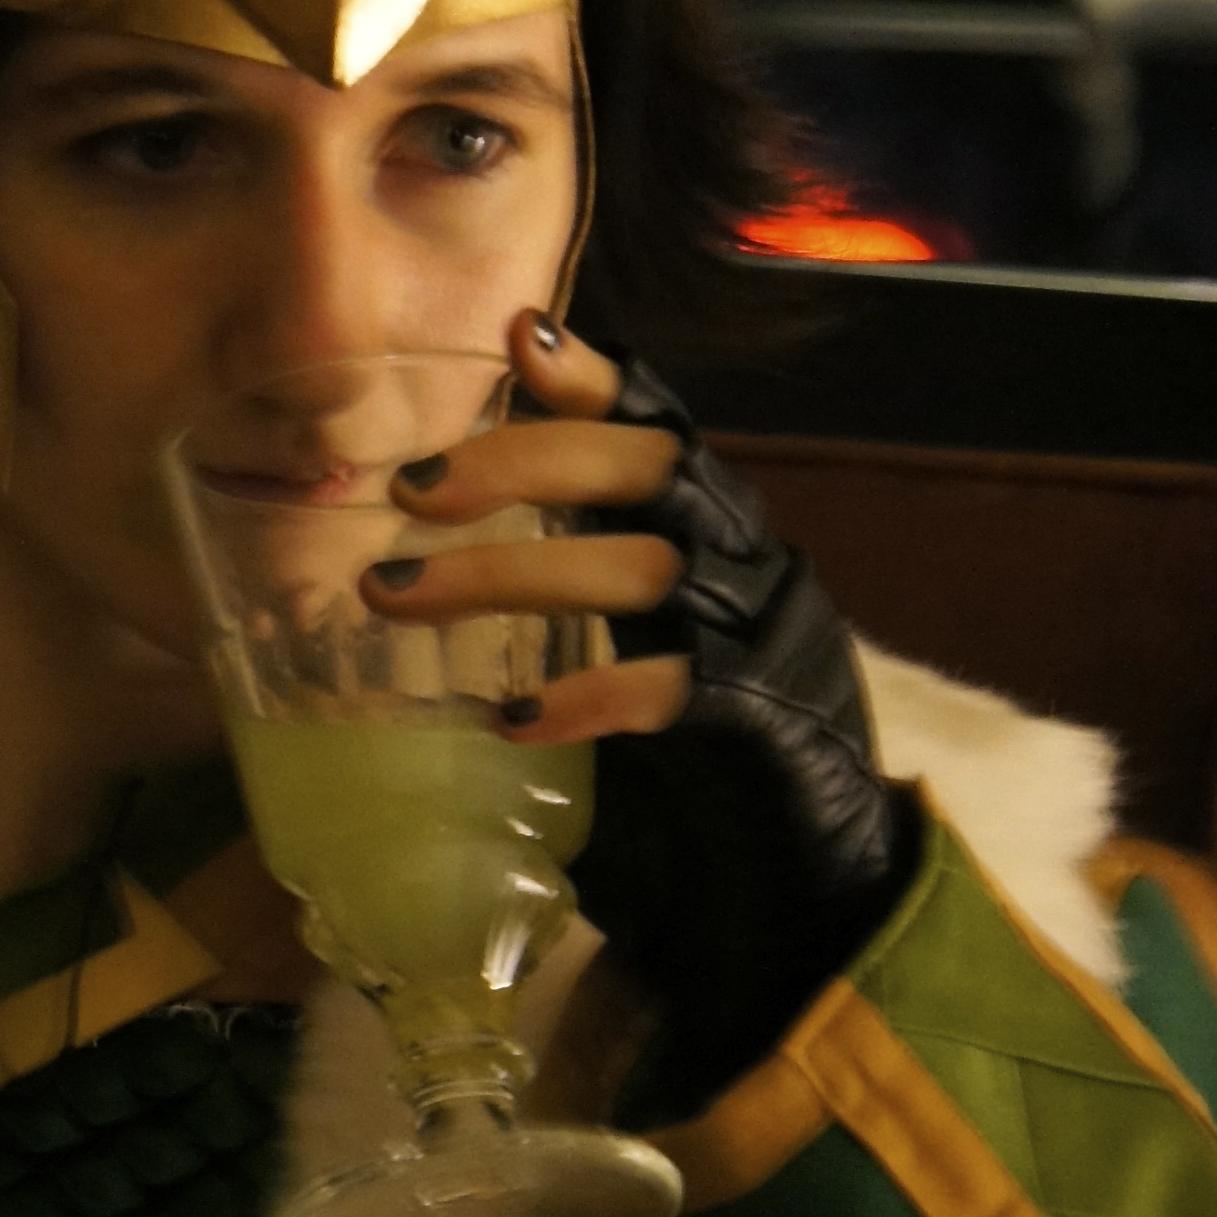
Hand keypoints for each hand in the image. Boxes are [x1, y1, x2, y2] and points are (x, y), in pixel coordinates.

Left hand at [364, 315, 920, 1118]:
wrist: (823, 876)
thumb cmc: (704, 754)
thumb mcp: (634, 648)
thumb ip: (570, 590)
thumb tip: (427, 548)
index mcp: (716, 534)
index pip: (664, 427)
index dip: (599, 377)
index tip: (519, 339)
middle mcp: (748, 564)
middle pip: (649, 468)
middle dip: (524, 461)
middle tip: (410, 488)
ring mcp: (763, 640)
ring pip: (640, 567)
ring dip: (507, 573)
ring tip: (393, 595)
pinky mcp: (762, 724)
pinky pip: (672, 688)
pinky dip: (585, 693)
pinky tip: (510, 715)